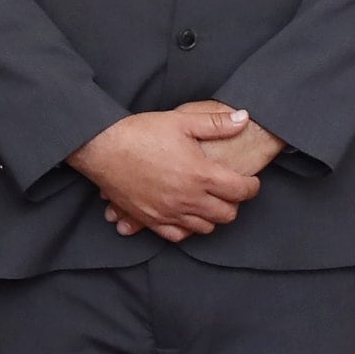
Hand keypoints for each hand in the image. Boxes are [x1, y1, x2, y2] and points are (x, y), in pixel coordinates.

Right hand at [69, 106, 268, 242]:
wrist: (102, 147)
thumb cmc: (140, 132)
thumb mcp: (181, 121)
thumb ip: (216, 123)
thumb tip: (244, 118)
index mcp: (200, 174)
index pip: (241, 191)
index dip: (252, 187)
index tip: (250, 181)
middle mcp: (188, 198)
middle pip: (227, 214)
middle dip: (234, 203)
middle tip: (229, 191)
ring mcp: (168, 212)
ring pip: (205, 228)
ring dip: (212, 216)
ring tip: (208, 201)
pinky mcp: (150, 219)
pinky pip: (177, 235)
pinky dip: (187, 229)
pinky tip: (186, 216)